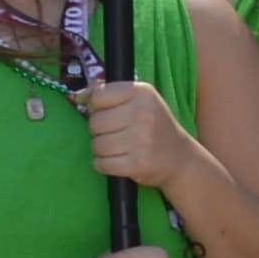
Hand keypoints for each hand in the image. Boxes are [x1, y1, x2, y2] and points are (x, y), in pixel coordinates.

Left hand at [75, 74, 205, 194]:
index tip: (108, 113)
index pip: (98, 96)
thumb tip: (78, 95)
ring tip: (119, 148)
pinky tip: (119, 161)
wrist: (180, 158)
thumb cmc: (154, 126)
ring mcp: (141, 140)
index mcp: (142, 93)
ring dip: (102, 149)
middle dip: (100, 130)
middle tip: (117, 133)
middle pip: (95, 122)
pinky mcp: (137, 164)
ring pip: (96, 144)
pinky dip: (104, 165)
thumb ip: (108, 93)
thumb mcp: (139, 100)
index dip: (96, 107)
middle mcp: (143, 113)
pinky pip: (101, 164)